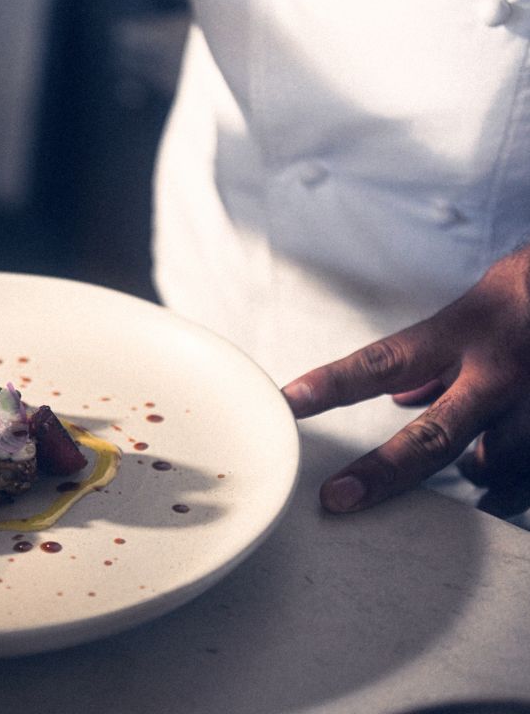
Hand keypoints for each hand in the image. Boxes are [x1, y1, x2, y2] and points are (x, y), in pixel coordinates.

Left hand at [282, 243, 529, 517]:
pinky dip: (513, 483)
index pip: (383, 363)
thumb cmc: (528, 295)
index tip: (288, 402)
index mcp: (464, 335)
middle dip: (382, 473)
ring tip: (475, 472)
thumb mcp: (473, 312)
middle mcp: (497, 374)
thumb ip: (432, 359)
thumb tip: (399, 397)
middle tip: (337, 499)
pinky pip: (527, 476)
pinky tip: (507, 481)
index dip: (332, 384)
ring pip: (494, 467)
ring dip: (478, 475)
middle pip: (431, 436)